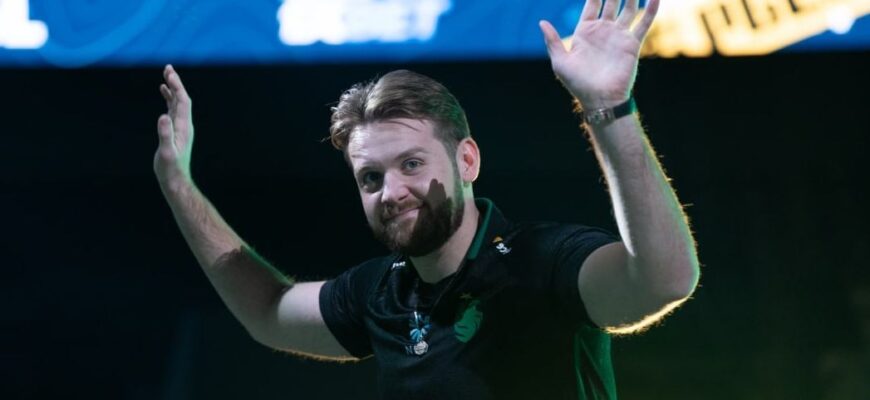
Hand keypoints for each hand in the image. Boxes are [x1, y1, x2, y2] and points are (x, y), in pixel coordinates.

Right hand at [154, 65, 194, 188]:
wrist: (176, 181)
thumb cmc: (170, 169)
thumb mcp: (166, 152)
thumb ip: (165, 134)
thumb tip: (163, 116)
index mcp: (183, 127)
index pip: (182, 101)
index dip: (177, 86)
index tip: (169, 73)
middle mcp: (184, 125)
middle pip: (182, 99)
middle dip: (176, 83)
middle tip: (167, 68)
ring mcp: (181, 127)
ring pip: (178, 103)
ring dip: (173, 89)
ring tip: (166, 76)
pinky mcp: (176, 131)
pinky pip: (174, 110)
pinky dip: (169, 99)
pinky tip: (164, 93)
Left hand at [539, 0, 658, 108]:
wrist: (601, 99)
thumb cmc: (578, 84)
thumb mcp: (561, 62)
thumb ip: (553, 41)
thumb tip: (541, 22)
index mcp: (585, 31)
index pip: (591, 4)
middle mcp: (603, 30)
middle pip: (611, 1)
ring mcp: (619, 35)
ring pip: (628, 8)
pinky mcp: (632, 44)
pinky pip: (643, 23)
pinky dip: (650, 9)